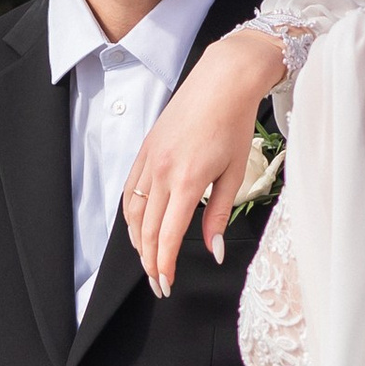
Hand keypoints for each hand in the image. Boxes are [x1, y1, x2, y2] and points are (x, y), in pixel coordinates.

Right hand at [123, 27, 284, 293]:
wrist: (222, 81)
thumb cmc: (234, 124)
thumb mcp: (234, 174)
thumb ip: (219, 216)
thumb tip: (213, 250)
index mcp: (187, 182)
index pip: (169, 236)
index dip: (165, 265)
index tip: (166, 285)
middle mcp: (162, 173)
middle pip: (148, 230)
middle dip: (151, 261)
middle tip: (158, 283)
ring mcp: (149, 160)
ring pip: (134, 213)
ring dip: (138, 241)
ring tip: (147, 260)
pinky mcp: (145, 150)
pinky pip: (130, 190)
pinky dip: (131, 215)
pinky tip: (138, 228)